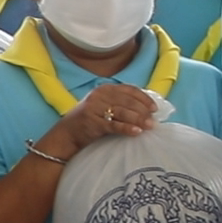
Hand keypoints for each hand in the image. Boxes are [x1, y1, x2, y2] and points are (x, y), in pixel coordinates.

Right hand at [42, 84, 159, 159]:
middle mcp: (99, 95)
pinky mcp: (92, 121)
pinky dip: (127, 128)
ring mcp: (94, 107)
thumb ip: (122, 104)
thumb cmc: (91, 120)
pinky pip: (114, 125)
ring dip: (139, 119)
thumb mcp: (105, 106)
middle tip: (154, 121)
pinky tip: (137, 132)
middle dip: (143, 111)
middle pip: (128, 101)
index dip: (144, 99)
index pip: (129, 90)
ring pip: (122, 112)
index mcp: (105, 88)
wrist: (67, 133)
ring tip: (150, 126)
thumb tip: (148, 111)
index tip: (154, 108)